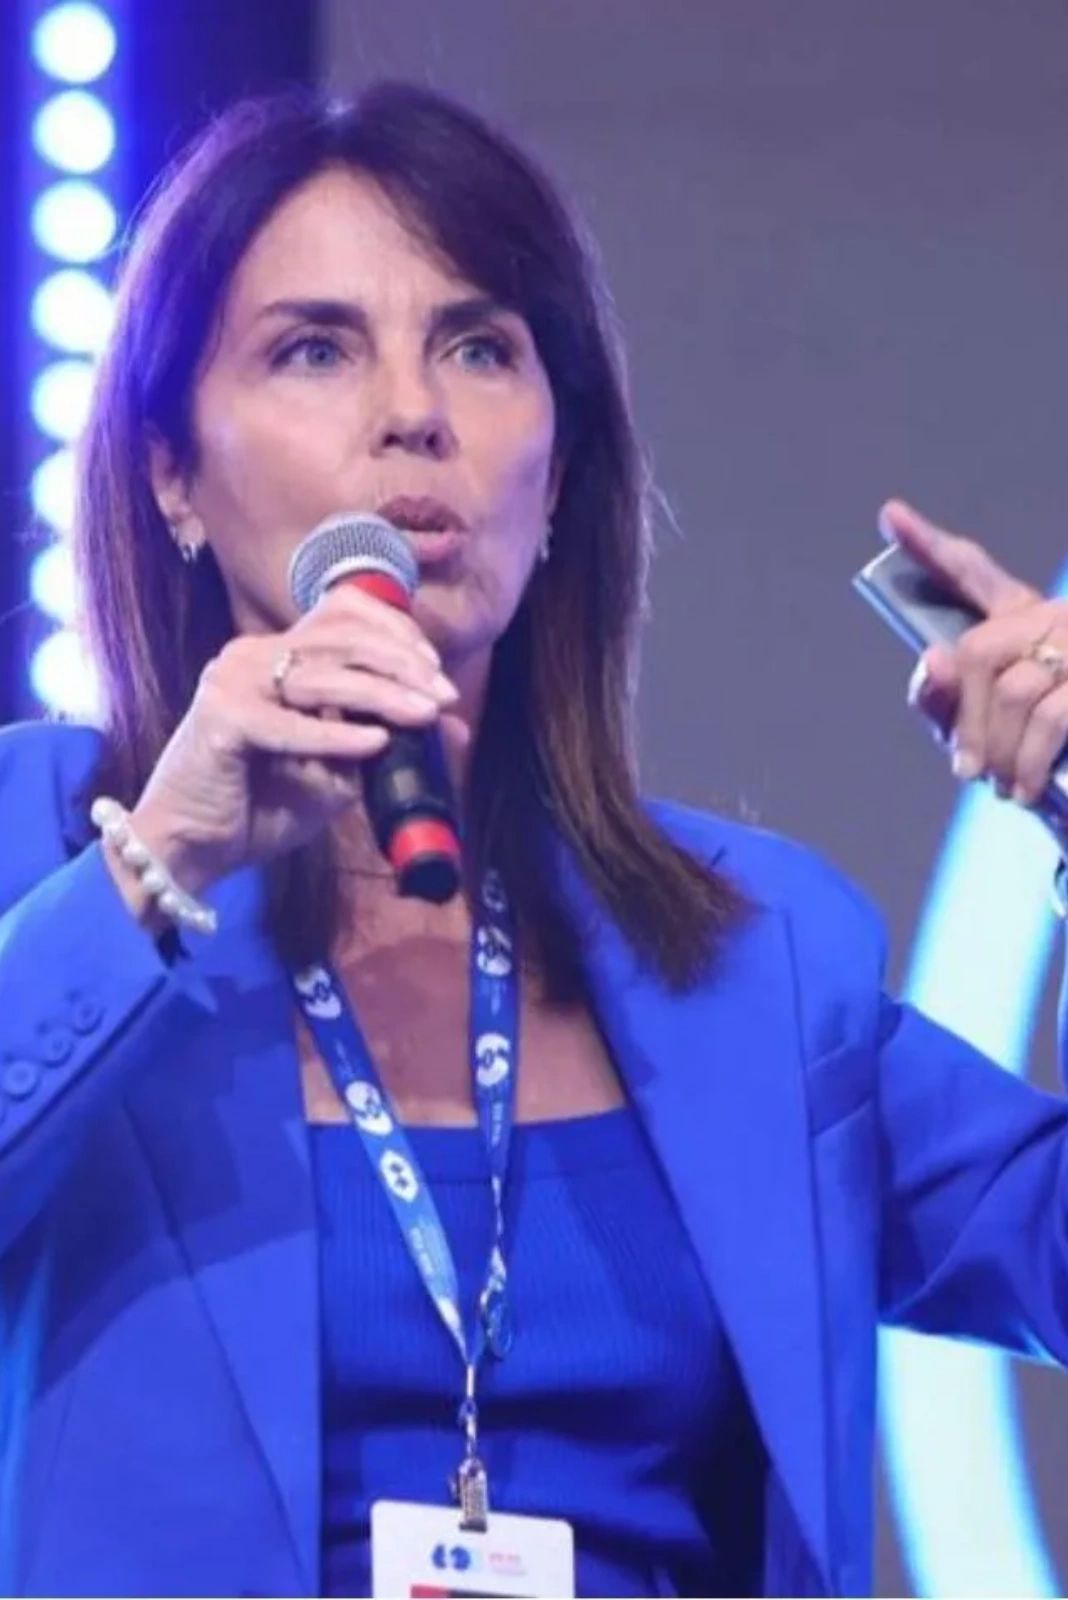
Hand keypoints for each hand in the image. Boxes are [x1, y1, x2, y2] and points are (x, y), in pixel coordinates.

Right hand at [124, 586, 464, 894]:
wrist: (193, 847)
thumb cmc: (261, 805)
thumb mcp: (338, 771)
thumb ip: (385, 741)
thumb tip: (454, 727)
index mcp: (277, 655)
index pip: (342, 613)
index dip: (395, 631)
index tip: (436, 671)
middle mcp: (252, 656)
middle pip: (339, 637)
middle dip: (400, 663)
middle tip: (442, 696)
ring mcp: (232, 681)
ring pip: (320, 675)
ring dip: (381, 693)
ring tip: (424, 714)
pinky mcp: (221, 719)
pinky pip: (289, 724)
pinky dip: (336, 734)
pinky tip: (375, 743)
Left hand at [879, 498, 1067, 807]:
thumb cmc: (1043, 753)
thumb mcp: (983, 729)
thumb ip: (947, 702)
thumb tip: (935, 661)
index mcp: (1022, 619)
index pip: (973, 574)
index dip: (931, 548)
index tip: (890, 515)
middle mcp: (1052, 618)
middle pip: (978, 652)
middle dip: (965, 719)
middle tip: (968, 771)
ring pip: (1013, 691)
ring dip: (997, 749)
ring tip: (1001, 786)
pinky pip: (1050, 717)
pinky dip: (1026, 760)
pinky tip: (1021, 788)